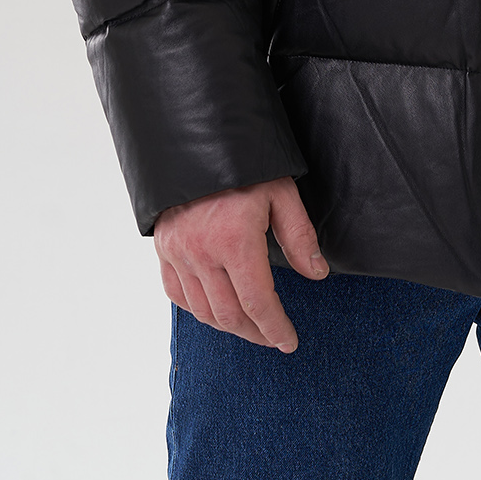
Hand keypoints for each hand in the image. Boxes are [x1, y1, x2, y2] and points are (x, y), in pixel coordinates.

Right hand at [154, 176, 327, 352]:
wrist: (195, 138)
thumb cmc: (244, 161)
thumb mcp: (280, 191)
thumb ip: (298, 235)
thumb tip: (316, 273)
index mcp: (234, 240)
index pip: (257, 303)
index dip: (275, 328)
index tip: (288, 341)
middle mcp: (201, 252)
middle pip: (229, 315)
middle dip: (255, 333)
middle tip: (273, 336)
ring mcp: (178, 252)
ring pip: (202, 310)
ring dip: (228, 326)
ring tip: (250, 326)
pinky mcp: (164, 247)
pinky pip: (176, 294)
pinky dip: (196, 309)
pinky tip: (214, 309)